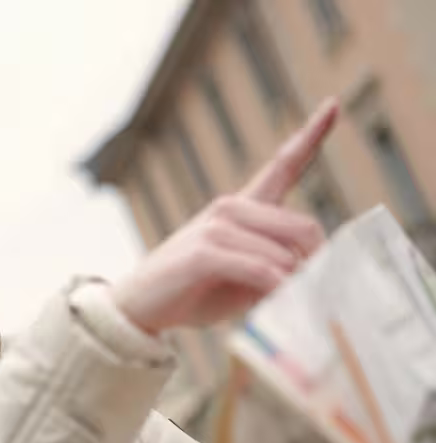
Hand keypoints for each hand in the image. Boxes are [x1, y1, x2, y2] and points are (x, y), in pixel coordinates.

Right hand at [110, 97, 339, 334]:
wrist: (139, 306)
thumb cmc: (194, 292)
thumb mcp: (243, 281)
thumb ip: (277, 270)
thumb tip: (314, 275)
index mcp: (243, 208)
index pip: (282, 166)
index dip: (312, 134)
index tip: (333, 105)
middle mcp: (231, 207)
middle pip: (303, 227)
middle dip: (317, 265)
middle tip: (317, 296)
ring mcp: (216, 226)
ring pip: (284, 255)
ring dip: (295, 287)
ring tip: (290, 308)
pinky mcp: (205, 251)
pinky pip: (262, 271)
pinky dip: (277, 290)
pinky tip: (279, 302)